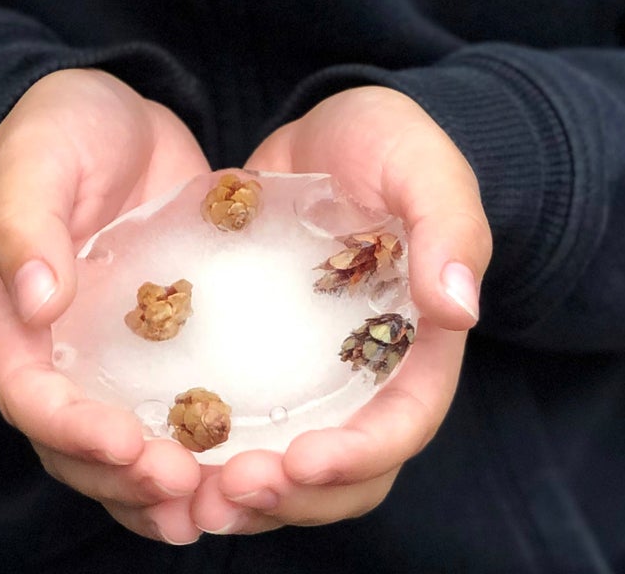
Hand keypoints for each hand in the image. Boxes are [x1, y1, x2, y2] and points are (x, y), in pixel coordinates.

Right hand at [0, 68, 214, 546]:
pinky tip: (243, 473)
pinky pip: (173, 414)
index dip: (73, 432)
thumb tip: (36, 302)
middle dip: (126, 479)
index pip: (31, 396)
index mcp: (11, 318)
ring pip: (124, 451)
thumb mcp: (35, 156)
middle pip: (76, 447)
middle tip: (185, 489)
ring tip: (215, 505)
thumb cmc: (57, 127)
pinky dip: (201, 452)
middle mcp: (57, 354)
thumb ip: (26, 221)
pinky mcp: (161, 348)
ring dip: (161, 489)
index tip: (126, 445)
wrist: (112, 114)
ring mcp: (109, 359)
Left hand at [187, 86, 491, 538]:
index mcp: (421, 343)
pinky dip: (212, 454)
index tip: (301, 461)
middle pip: (347, 473)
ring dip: (250, 495)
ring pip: (292, 465)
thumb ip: (449, 225)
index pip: (402, 424)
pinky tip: (166, 455)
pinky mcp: (263, 360)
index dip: (358, 457)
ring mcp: (314, 374)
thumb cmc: (387, 140)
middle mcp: (368, 375)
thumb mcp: (421, 163)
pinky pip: (243, 426)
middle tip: (229, 490)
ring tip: (197, 494)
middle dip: (294, 496)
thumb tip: (459, 309)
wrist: (326, 127)